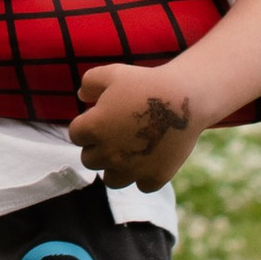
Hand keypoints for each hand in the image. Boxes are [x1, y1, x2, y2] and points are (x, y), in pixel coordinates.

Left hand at [71, 58, 202, 189]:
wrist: (184, 97)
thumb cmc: (146, 82)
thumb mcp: (112, 73)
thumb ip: (89, 83)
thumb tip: (81, 96)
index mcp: (94, 128)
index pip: (76, 135)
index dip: (86, 124)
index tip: (101, 117)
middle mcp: (109, 153)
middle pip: (89, 160)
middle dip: (97, 147)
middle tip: (114, 133)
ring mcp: (133, 169)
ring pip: (111, 180)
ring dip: (115, 168)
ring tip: (127, 152)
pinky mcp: (156, 177)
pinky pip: (142, 186)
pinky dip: (144, 176)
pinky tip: (149, 160)